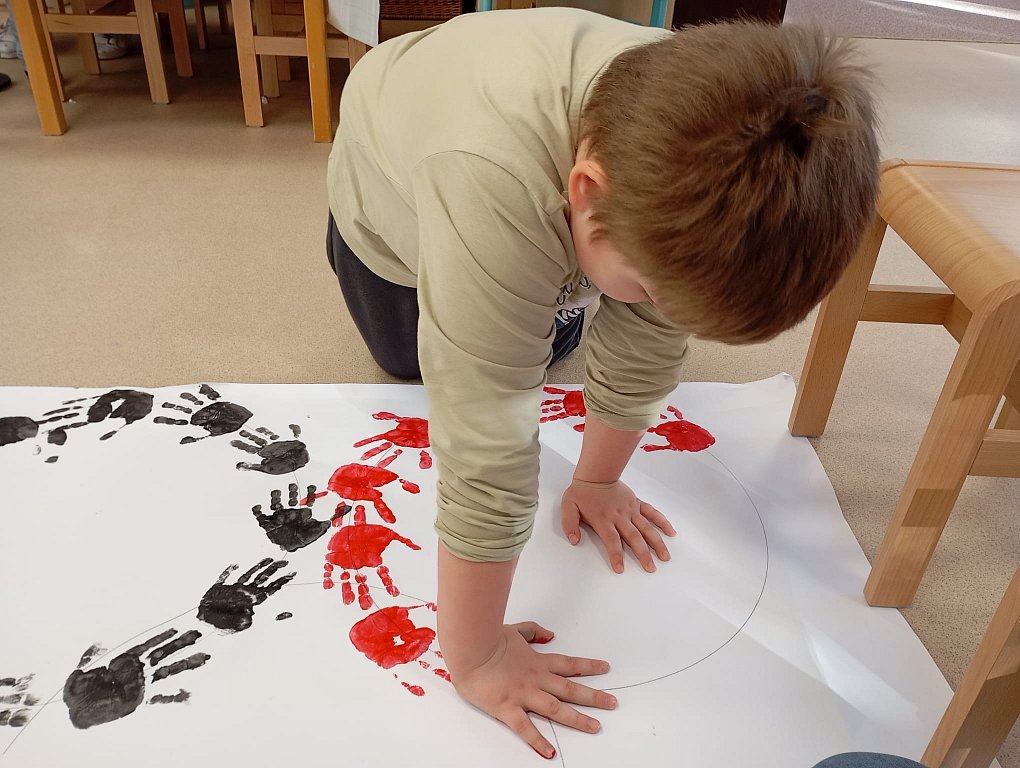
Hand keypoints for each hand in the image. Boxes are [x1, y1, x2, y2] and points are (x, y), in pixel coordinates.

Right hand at [452, 622, 615, 758]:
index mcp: (537, 662)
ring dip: (577, 719)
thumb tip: (550, 634)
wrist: (469, 647)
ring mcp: (523, 694)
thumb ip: (533, 631)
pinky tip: (549, 752)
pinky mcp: (507, 708)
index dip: (588, 666)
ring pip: (556, 709)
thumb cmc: (488, 638)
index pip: (569, 664)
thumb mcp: (515, 629)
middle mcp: (535, 679)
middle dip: (594, 696)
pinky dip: (537, 741)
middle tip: (613, 703)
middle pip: (570, 689)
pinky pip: (525, 728)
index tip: (606, 669)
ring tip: (595, 727)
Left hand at [561, 478, 675, 572]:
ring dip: (656, 543)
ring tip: (665, 556)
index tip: (620, 569)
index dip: (616, 555)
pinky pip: (652, 513)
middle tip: (650, 568)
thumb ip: (570, 524)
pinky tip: (671, 532)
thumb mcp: (568, 507)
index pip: (612, 541)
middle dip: (643, 554)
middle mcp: (619, 517)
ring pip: (646, 528)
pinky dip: (662, 522)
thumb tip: (574, 540)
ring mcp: (630, 510)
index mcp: (603, 520)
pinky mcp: (636, 504)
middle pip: (634, 537)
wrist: (596, 473)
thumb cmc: (582, 492)